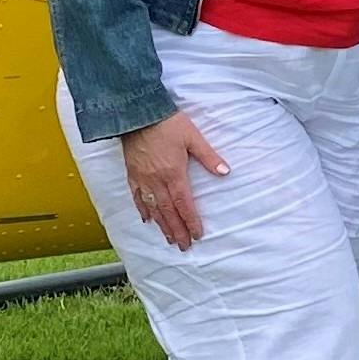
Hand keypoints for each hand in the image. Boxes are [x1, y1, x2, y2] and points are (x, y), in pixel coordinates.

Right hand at [120, 110, 227, 250]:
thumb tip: (226, 172)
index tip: (197, 235)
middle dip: (177, 230)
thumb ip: (209, 157)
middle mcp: (157, 181)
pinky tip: (147, 220)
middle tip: (184, 246)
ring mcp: (143, 179)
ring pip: (153, 209)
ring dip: (162, 226)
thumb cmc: (168, 123)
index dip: (191, 221)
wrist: (138, 113)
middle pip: (168, 212)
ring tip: (169, 239)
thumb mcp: (193, 137)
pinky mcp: (132, 174)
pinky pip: (137, 197)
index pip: (184, 204)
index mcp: (174, 173)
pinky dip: (143, 211)